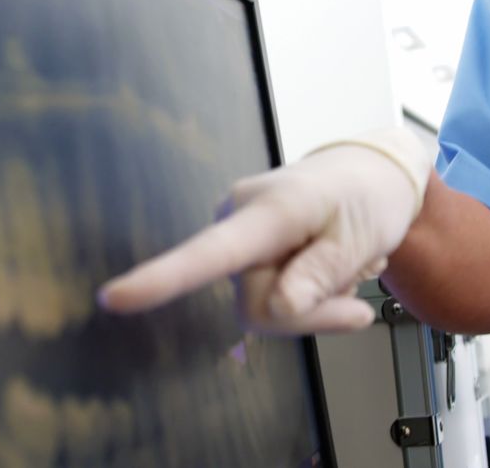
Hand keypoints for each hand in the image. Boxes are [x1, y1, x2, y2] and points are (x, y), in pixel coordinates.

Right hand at [97, 128, 430, 333]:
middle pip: (255, 305)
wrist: (374, 174)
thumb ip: (317, 276)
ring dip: (311, 304)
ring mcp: (239, 233)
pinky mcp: (246, 248)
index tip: (115, 298)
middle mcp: (238, 217)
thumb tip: (276, 309)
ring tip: (342, 269)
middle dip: (309, 315)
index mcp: (267, 209)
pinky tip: (327, 269)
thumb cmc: (368, 197)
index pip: (211, 251)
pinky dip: (305, 295)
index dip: (162, 279)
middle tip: (355, 297)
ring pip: (263, 307)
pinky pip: (269, 296)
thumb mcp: (359, 239)